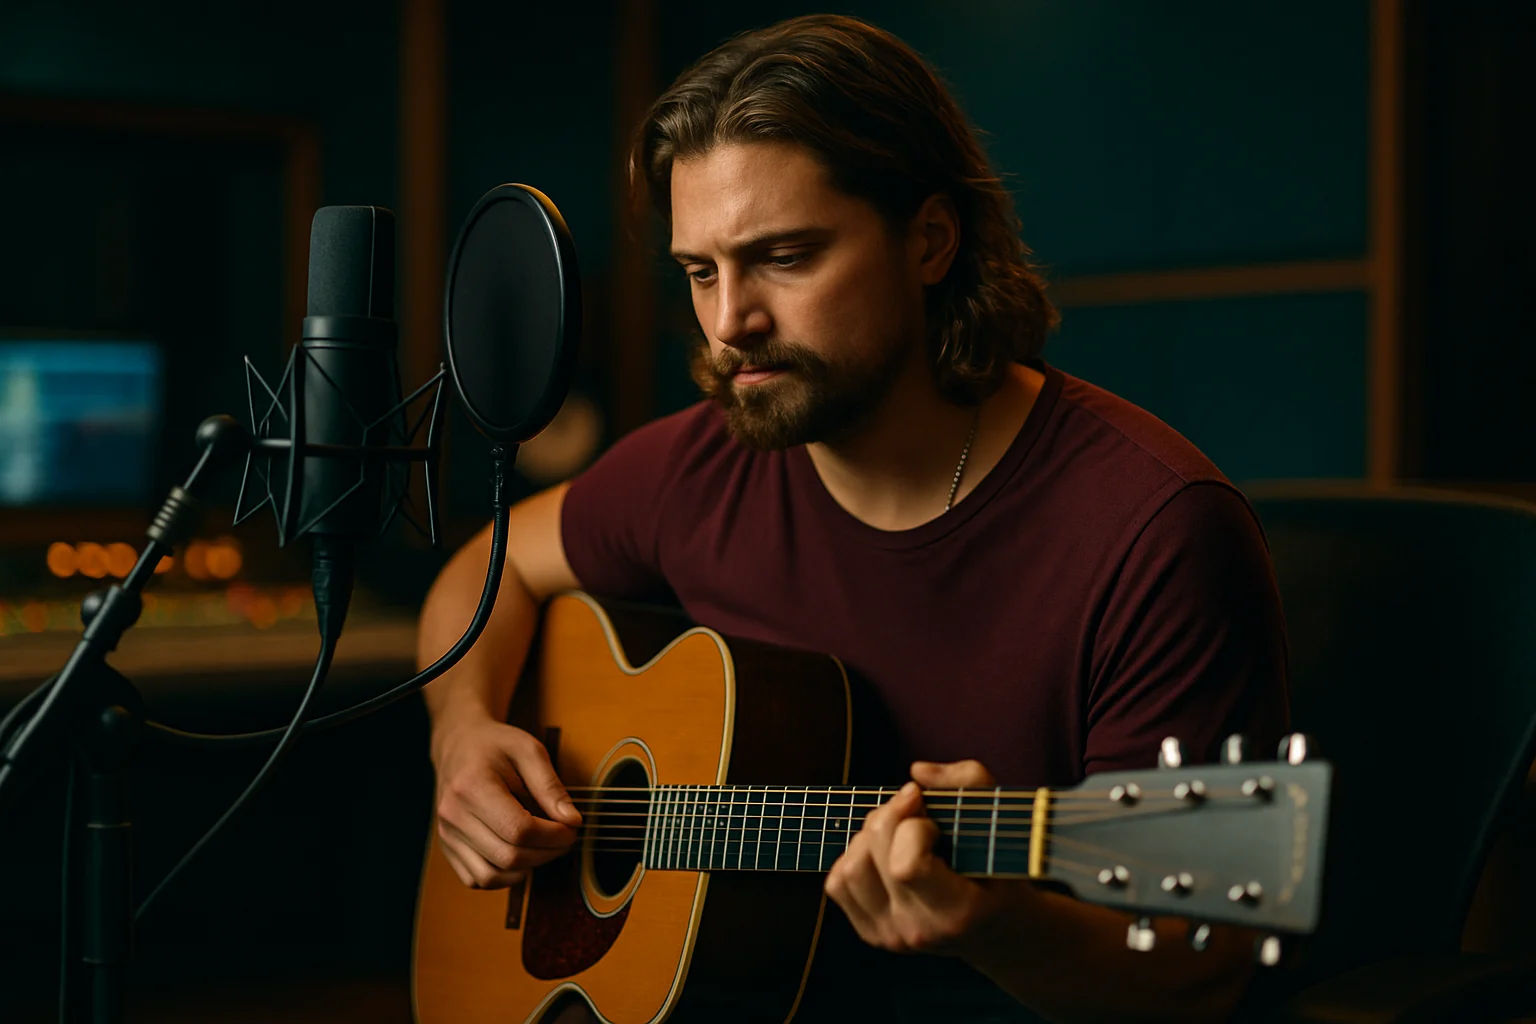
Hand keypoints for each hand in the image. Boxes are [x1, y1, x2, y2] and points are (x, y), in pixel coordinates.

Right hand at [430, 715, 582, 888]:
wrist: (459, 743)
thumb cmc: (495, 745)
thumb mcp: (529, 751)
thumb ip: (551, 786)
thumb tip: (572, 821)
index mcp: (472, 786)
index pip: (519, 830)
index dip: (553, 836)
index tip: (571, 828)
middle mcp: (453, 815)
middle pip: (508, 856)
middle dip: (547, 853)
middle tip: (565, 838)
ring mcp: (447, 834)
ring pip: (492, 876)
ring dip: (527, 868)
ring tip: (544, 846)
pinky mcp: (448, 847)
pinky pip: (477, 879)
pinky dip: (504, 876)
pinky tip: (521, 854)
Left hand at [824, 759, 1030, 956]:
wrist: (998, 927)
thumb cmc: (1001, 865)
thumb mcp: (1001, 821)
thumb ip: (969, 781)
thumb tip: (917, 771)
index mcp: (956, 912)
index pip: (906, 866)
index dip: (914, 828)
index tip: (935, 819)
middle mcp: (918, 931)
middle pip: (872, 854)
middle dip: (892, 817)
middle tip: (920, 816)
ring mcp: (891, 937)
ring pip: (849, 868)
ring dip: (870, 836)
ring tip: (902, 833)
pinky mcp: (872, 933)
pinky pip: (838, 883)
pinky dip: (856, 856)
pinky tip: (886, 853)